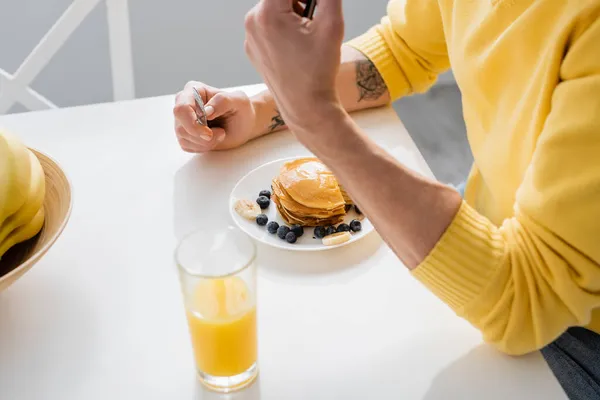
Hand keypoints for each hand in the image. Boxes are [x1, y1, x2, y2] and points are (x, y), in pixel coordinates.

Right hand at [173, 82, 256, 152]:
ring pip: (183, 138)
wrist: (244, 124)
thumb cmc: (241, 110)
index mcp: (194, 90)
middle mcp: (184, 104)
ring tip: (221, 133)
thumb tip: (205, 111)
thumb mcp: (239, 101)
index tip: (209, 134)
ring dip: (206, 142)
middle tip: (221, 134)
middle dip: (201, 137)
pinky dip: (203, 147)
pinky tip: (214, 139)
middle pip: (181, 127)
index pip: (181, 109)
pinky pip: (186, 146)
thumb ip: (222, 101)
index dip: (193, 124)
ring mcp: (182, 120)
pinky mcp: (185, 134)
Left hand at [244, 0, 344, 134]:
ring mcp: (250, 36)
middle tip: (315, 19)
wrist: (306, 107)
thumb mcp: (332, 23)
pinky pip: (269, 26)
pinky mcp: (252, 48)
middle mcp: (252, 22)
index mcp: (267, 14)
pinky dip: (284, 27)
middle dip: (301, 0)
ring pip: (275, 8)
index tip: (314, 6)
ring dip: (294, 12)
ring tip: (308, 36)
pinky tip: (297, 47)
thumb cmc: (319, 70)